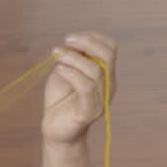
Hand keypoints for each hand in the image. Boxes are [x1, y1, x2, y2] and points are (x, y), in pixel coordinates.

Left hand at [41, 31, 117, 146]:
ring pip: (96, 71)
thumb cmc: (60, 100)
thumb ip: (72, 57)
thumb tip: (72, 43)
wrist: (55, 129)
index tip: (71, 37)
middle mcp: (108, 85)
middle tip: (66, 40)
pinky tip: (60, 69)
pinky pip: (86, 88)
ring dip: (74, 59)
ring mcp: (101, 99)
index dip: (93, 37)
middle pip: (108, 56)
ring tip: (56, 56)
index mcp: (105, 73)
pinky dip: (72, 74)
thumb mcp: (65, 71)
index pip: (110, 48)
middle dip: (87, 43)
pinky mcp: (89, 111)